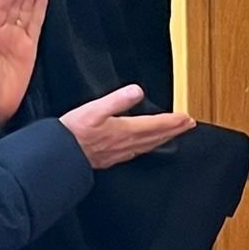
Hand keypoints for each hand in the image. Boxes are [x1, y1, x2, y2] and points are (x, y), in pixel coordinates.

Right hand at [60, 85, 193, 168]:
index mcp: (125, 130)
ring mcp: (120, 153)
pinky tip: (145, 147)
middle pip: (157, 137)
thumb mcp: (95, 109)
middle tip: (188, 125)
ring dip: (164, 139)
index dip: (173, 121)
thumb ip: (117, 100)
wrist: (59, 156)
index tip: (187, 118)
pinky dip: (148, 147)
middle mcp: (126, 144)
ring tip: (173, 134)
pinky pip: (138, 152)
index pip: (156, 125)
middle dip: (174, 130)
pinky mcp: (111, 158)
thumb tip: (137, 90)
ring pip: (149, 146)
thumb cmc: (73, 132)